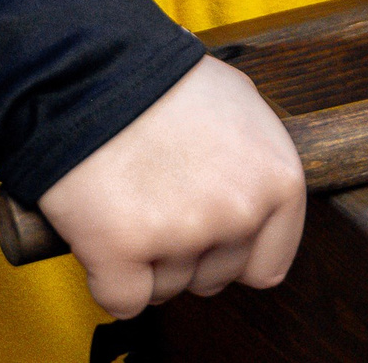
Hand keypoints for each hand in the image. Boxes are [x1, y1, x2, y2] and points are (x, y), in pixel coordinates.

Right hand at [34, 55, 306, 319]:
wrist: (89, 67)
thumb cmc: (159, 79)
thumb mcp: (238, 103)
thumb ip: (256, 159)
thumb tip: (256, 195)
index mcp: (278, 179)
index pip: (266, 264)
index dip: (229, 249)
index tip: (203, 228)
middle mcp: (239, 212)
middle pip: (213, 278)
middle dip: (183, 251)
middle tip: (155, 197)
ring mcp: (182, 235)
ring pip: (166, 289)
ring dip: (144, 261)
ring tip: (127, 200)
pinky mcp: (123, 253)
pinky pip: (122, 301)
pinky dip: (107, 277)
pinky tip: (102, 232)